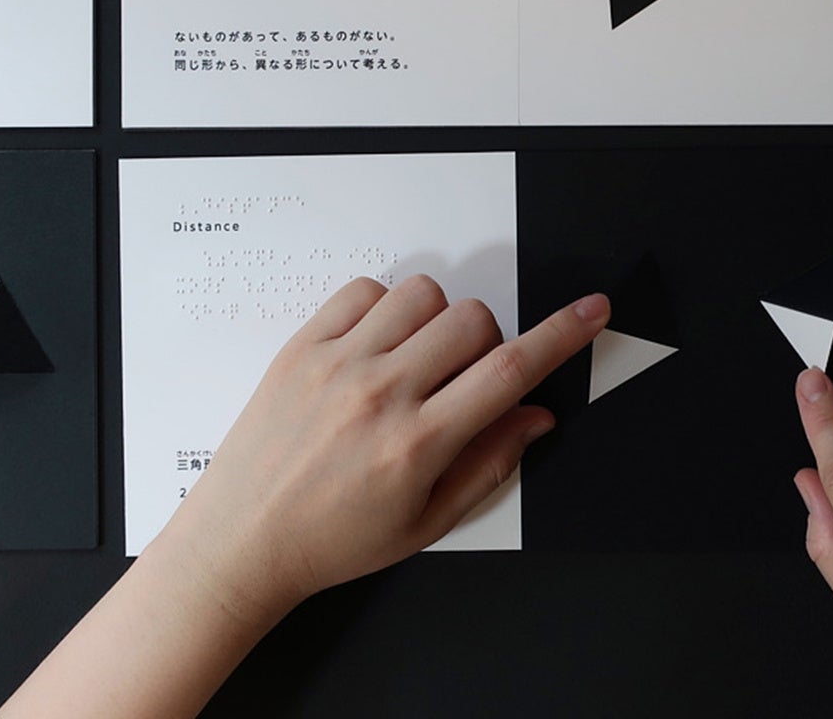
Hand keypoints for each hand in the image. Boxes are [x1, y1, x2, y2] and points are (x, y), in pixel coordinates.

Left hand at [152, 275, 608, 627]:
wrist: (241, 542)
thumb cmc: (333, 541)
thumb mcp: (426, 522)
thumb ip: (489, 464)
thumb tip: (536, 417)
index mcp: (418, 445)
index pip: (510, 371)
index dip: (562, 334)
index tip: (591, 310)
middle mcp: (380, 396)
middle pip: (474, 323)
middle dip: (487, 345)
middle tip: (460, 383)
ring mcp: (337, 366)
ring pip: (424, 295)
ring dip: (437, 321)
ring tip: (414, 362)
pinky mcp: (301, 348)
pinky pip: (364, 291)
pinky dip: (383, 310)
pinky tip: (374, 349)